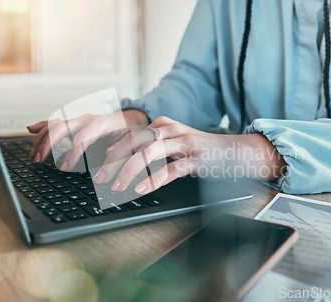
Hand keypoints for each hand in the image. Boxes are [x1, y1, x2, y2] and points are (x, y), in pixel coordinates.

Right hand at [27, 110, 148, 168]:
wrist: (131, 120)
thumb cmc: (130, 133)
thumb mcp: (131, 141)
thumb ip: (121, 148)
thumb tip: (107, 153)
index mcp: (102, 123)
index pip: (82, 138)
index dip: (72, 153)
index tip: (64, 168)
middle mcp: (87, 119)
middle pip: (62, 127)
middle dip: (48, 144)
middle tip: (40, 160)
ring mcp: (79, 120)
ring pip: (55, 124)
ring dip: (42, 138)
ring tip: (34, 155)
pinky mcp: (75, 123)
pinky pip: (55, 123)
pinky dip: (42, 126)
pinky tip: (30, 129)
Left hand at [93, 116, 286, 194]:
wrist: (234, 151)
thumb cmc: (200, 151)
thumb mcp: (171, 146)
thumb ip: (149, 149)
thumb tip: (119, 162)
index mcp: (160, 125)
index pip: (128, 136)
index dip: (110, 152)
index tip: (96, 168)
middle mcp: (169, 129)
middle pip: (133, 142)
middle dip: (112, 161)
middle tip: (99, 178)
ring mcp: (183, 142)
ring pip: (148, 153)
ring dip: (129, 171)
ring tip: (117, 187)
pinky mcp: (195, 157)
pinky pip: (170, 169)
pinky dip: (153, 180)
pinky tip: (141, 189)